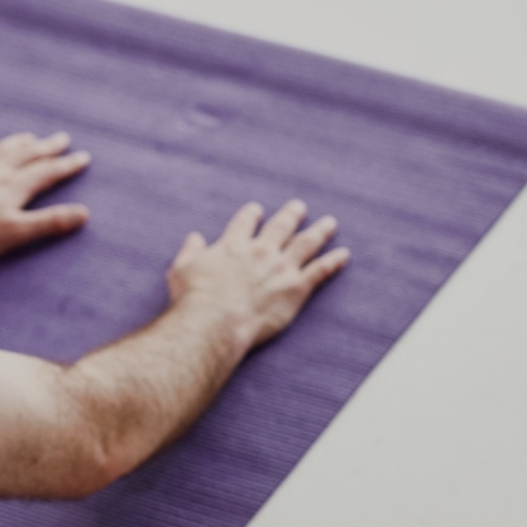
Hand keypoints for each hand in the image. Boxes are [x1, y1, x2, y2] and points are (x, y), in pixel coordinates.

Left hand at [0, 131, 91, 263]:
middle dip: (47, 147)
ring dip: (19, 143)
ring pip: (2, 150)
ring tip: (30, 137)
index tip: (84, 157)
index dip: (67, 165)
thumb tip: (83, 213)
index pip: (48, 171)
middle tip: (63, 138)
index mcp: (15, 186)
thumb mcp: (17, 233)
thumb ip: (50, 222)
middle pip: (27, 154)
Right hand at [167, 200, 350, 352]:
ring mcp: (281, 267)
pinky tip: (344, 254)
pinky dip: (333, 261)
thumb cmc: (195, 298)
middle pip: (281, 226)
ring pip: (306, 243)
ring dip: (320, 231)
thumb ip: (191, 251)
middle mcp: (261, 251)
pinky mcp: (296, 286)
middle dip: (291, 215)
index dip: (252, 214)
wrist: (216, 320)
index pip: (245, 223)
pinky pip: (320, 270)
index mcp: (233, 245)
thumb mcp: (182, 269)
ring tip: (330, 223)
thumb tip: (194, 238)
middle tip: (299, 206)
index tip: (257, 209)